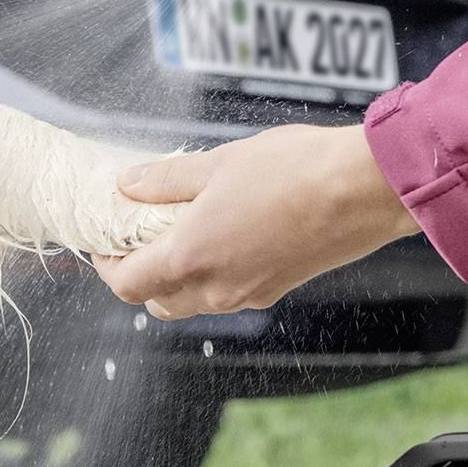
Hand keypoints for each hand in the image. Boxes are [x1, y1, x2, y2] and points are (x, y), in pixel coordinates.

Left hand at [92, 125, 418, 318]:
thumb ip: (166, 180)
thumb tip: (127, 184)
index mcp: (191, 258)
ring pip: (193, 302)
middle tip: (139, 235)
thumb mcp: (217, 164)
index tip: (104, 240)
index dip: (106, 265)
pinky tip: (225, 233)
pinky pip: (228, 293)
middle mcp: (217, 288)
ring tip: (182, 231)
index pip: (127, 284)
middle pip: (157, 302)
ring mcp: (250, 293)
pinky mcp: (278, 288)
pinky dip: (213, 275)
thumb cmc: (293, 170)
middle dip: (140, 274)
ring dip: (177, 278)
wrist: (363, 190)